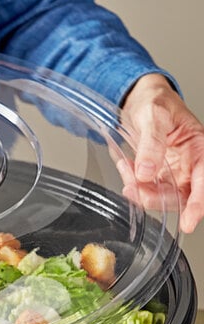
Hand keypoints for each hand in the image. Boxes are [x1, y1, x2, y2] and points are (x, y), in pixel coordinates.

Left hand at [120, 73, 203, 232]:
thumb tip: (147, 172)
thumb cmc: (154, 102)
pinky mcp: (158, 177)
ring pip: (162, 197)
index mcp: (198, 147)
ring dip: (141, 192)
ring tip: (126, 170)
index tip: (189, 221)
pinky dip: (134, 186)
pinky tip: (126, 171)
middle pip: (182, 196)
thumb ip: (151, 143)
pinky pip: (147, 191)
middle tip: (133, 188)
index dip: (198, 202)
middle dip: (157, 198)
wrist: (139, 101)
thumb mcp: (153, 115)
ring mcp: (174, 173)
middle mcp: (189, 164)